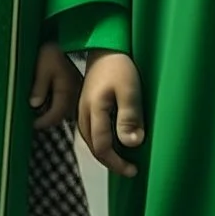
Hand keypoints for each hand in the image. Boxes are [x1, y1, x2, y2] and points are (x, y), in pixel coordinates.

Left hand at [29, 42, 81, 129]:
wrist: (64, 40)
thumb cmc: (52, 52)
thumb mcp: (43, 67)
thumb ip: (40, 87)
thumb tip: (34, 106)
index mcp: (65, 92)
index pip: (55, 115)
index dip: (43, 122)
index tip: (31, 125)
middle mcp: (73, 95)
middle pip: (61, 116)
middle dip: (47, 120)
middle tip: (33, 122)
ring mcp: (74, 91)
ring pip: (64, 110)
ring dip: (52, 114)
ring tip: (39, 114)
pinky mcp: (73, 87)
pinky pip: (65, 102)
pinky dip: (55, 105)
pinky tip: (47, 103)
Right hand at [78, 50, 143, 177]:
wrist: (105, 45)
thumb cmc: (119, 66)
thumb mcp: (129, 90)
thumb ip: (129, 117)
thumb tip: (132, 145)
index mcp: (94, 111)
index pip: (102, 147)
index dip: (117, 162)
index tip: (133, 169)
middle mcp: (83, 112)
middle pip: (93, 147)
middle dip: (110, 161)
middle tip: (130, 169)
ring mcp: (81, 108)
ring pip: (89, 139)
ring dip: (104, 152)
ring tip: (122, 159)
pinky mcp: (84, 104)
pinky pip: (89, 129)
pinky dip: (99, 140)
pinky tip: (111, 140)